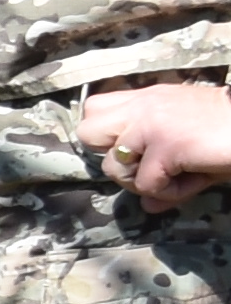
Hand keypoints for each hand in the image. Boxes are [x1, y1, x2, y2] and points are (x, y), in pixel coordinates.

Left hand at [77, 79, 230, 210]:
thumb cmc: (228, 136)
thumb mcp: (190, 152)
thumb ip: (163, 175)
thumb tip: (147, 206)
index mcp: (147, 98)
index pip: (94, 108)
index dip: (108, 136)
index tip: (136, 151)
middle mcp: (142, 105)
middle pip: (87, 132)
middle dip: (113, 158)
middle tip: (146, 165)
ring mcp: (150, 123)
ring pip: (112, 165)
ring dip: (142, 182)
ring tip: (177, 178)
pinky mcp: (165, 145)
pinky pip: (147, 184)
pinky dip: (170, 193)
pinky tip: (193, 182)